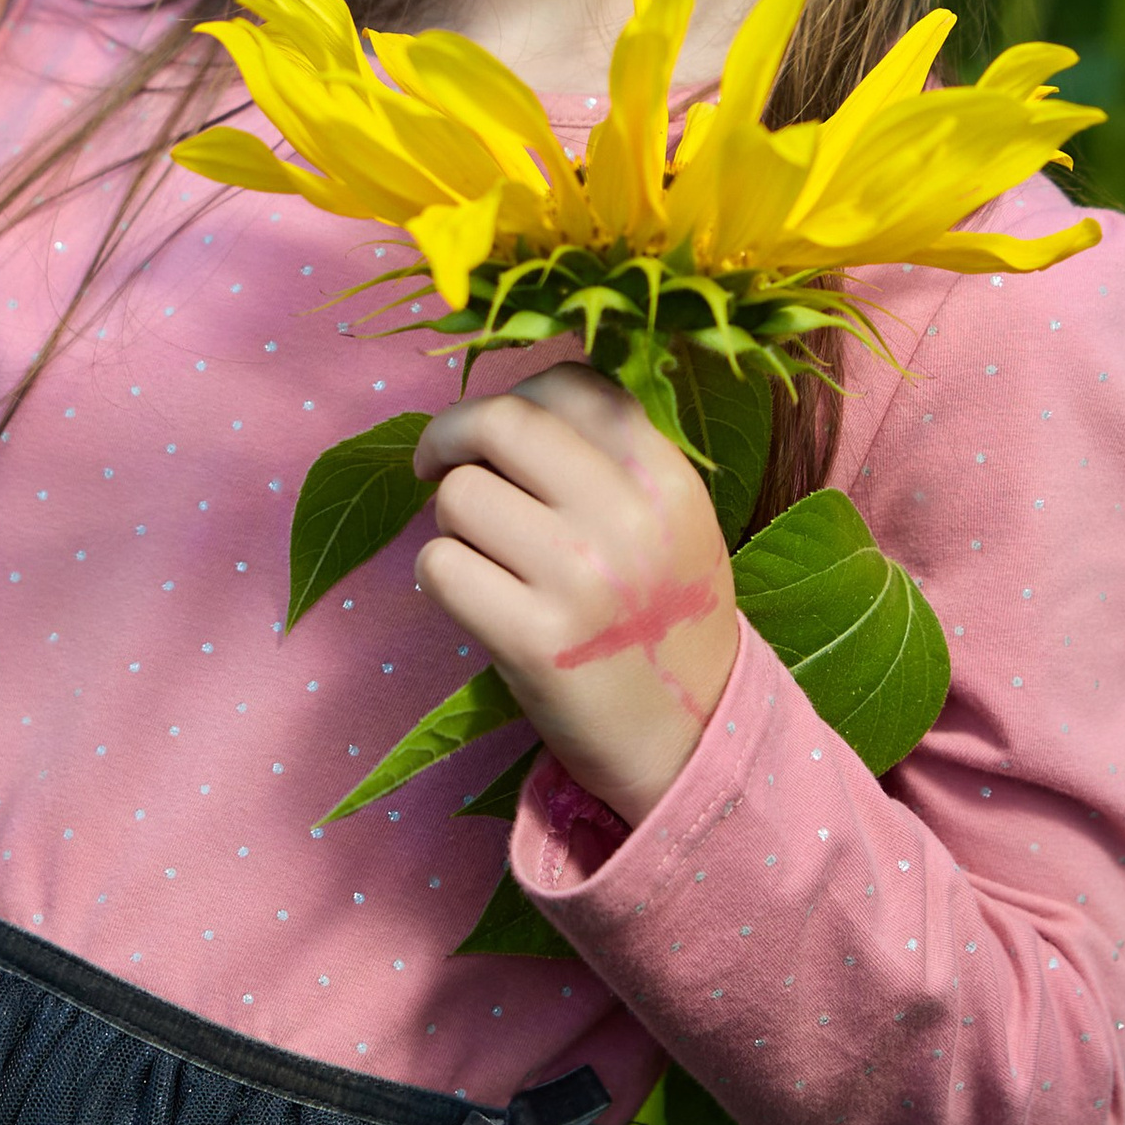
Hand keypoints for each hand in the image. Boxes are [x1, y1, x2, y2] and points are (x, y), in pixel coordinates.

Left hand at [413, 364, 738, 825]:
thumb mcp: (673, 520)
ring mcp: (579, 579)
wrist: (689, 740)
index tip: (494, 430)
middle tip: (435, 465)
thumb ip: (613, 456)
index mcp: (666, 479)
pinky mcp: (532, 640)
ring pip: (459, 495)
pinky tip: (473, 599)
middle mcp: (627, 518)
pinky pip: (440, 566)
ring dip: (453, 524)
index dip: (517, 394)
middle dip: (450, 436)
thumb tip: (510, 402)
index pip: (573, 383)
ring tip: (488, 559)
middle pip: (501, 422)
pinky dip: (440, 578)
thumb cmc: (664, 620)